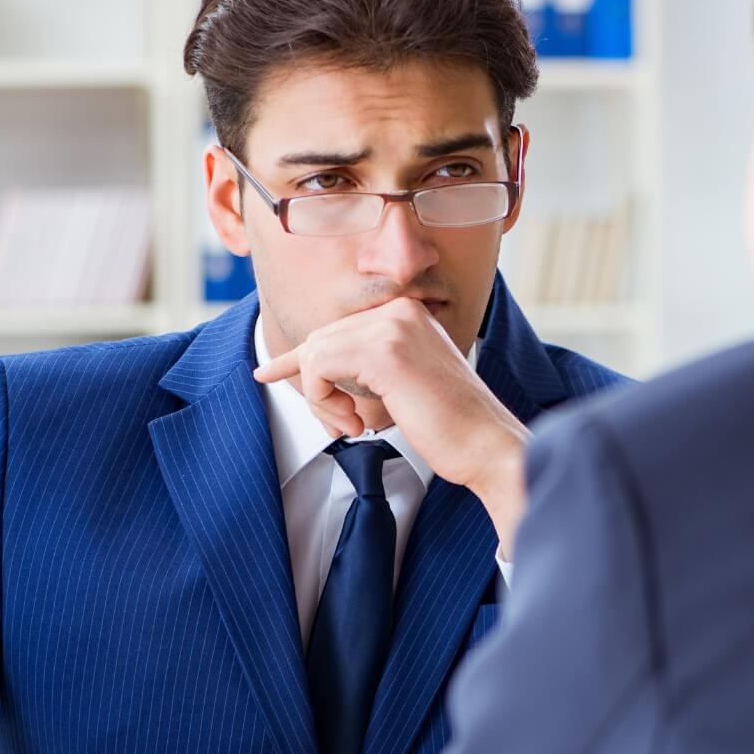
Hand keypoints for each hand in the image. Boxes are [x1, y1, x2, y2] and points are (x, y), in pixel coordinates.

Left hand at [252, 296, 530, 556]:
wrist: (485, 444)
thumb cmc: (449, 425)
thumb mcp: (401, 384)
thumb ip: (365, 367)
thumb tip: (310, 366)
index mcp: (406, 314)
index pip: (336, 330)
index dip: (298, 357)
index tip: (268, 372)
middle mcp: (399, 310)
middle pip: (320, 341)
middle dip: (315, 390)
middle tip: (340, 426)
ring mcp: (392, 326)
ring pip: (315, 354)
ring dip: (321, 402)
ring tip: (352, 427)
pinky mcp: (384, 351)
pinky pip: (319, 368)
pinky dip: (324, 402)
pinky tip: (356, 423)